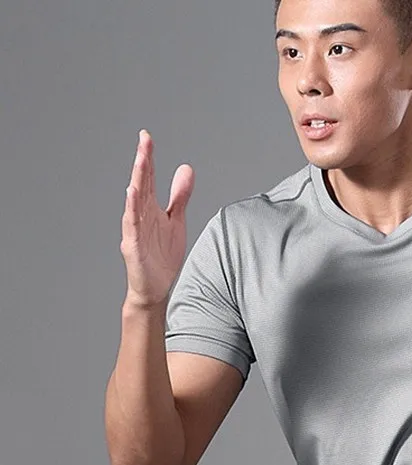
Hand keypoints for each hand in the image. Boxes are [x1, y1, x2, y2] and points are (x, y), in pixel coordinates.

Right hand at [120, 129, 194, 307]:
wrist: (156, 289)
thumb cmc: (162, 256)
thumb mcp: (176, 220)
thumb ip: (179, 196)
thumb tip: (186, 168)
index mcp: (150, 208)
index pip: (148, 178)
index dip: (148, 158)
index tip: (147, 137)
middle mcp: (140, 216)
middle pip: (141, 185)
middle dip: (143, 162)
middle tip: (144, 141)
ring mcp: (135, 231)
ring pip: (135, 202)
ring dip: (137, 181)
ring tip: (140, 161)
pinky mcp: (134, 247)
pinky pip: (132, 227)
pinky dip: (132, 211)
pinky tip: (133, 195)